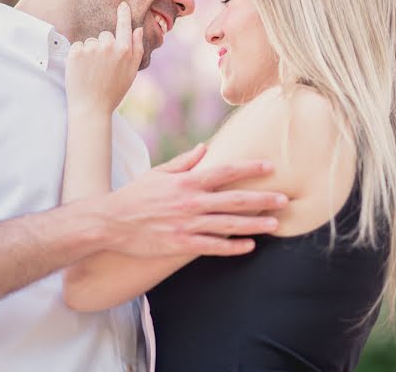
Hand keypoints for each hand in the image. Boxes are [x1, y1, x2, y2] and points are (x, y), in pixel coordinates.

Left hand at [66, 2, 143, 113]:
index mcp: (124, 50)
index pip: (124, 26)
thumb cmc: (113, 92)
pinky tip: (81, 70)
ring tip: (91, 71)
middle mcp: (108, 46)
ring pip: (90, 42)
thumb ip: (137, 48)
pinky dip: (77, 56)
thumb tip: (137, 29)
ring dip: (89, 52)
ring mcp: (91, 48)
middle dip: (103, 46)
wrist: (91, 107)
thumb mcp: (131, 72)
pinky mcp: (75, 53)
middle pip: (104, 35)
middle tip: (102, 67)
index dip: (123, 15)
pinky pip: (77, 46)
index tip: (122, 5)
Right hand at [98, 158, 288, 257]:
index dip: (249, 168)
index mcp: (187, 182)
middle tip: (284, 199)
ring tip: (275, 224)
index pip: (225, 171)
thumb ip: (184, 162)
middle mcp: (190, 202)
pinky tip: (249, 246)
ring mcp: (187, 225)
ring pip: (228, 225)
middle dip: (261, 199)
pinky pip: (212, 247)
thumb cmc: (135, 195)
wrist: (110, 222)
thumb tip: (205, 147)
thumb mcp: (159, 172)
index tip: (270, 166)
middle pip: (234, 200)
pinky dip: (232, 247)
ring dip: (254, 224)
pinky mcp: (180, 244)